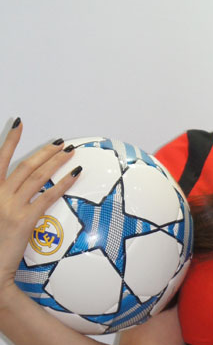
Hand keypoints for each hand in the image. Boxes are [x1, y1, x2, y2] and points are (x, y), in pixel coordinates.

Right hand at [0, 120, 80, 301]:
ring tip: (70, 153)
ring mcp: (11, 206)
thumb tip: (19, 190)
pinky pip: (47, 196)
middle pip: (25, 165)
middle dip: (45, 151)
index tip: (18, 124)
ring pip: (38, 177)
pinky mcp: (25, 220)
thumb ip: (4, 199)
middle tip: (61, 143)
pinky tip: (74, 175)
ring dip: (56, 162)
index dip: (9, 140)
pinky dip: (62, 184)